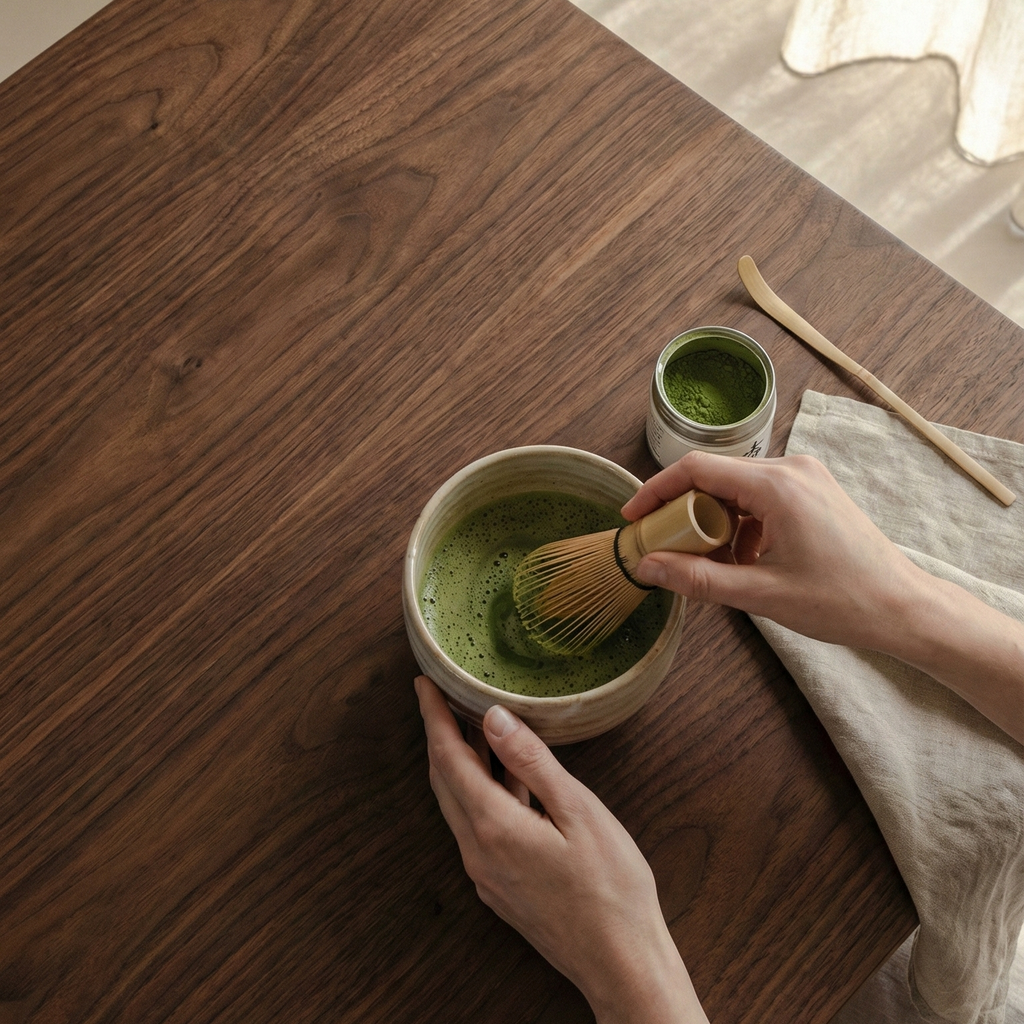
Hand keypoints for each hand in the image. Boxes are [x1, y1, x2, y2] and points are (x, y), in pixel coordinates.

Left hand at [414, 676, 708, 1023]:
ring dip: (462, 764)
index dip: (432, 717)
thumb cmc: (611, 888)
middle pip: (445, 781)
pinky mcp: (500, 887)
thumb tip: (494, 718)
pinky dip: (482, 793)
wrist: (620, 963)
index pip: (448, 758)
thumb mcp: (578, 811)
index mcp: (493, 827)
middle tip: (442, 697)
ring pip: (460, 805)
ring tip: (474, 727)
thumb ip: (532, 763)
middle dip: (439, 736)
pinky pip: (478, 828)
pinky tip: (507, 778)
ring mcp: (486, 874)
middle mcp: (478, 852)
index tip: (423, 684)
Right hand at [622, 452, 1023, 741]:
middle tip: (665, 547)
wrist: (903, 607)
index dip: (656, 490)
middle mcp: (792, 469)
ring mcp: (806, 477)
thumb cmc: (841, 602)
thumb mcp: (760, 595)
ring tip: (711, 564)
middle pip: (715, 476)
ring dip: (714, 521)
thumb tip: (646, 567)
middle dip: (683, 511)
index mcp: (778, 486)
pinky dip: (740, 524)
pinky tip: (744, 560)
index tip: (633, 518)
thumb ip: (697, 578)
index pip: (697, 469)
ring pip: (736, 488)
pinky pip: (760, 497)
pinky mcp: (814, 491)